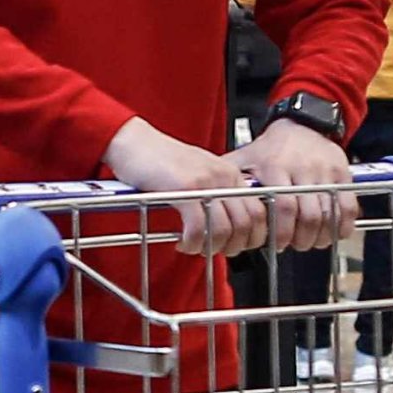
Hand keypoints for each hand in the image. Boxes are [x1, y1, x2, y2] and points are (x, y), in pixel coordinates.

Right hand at [104, 116, 266, 256]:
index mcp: (230, 174)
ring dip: (212, 247)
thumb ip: (215, 194)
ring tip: (197, 248)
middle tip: (216, 251)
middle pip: (246, 223)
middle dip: (234, 246)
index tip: (238, 246)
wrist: (133, 141)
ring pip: (225, 229)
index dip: (253, 236)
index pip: (259, 211)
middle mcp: (223, 177)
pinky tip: (183, 242)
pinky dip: (192, 243)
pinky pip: (198, 228)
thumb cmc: (160, 159)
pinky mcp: (184, 190)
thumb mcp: (198, 173)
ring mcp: (205, 182)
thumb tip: (226, 227)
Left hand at [231, 114, 356, 251]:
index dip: (282, 231)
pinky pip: (348, 205)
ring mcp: (324, 171)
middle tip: (295, 245)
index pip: (283, 207)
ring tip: (311, 242)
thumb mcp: (245, 159)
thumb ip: (229, 181)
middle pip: (307, 215)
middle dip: (301, 238)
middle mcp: (302, 169)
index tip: (278, 244)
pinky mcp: (342, 173)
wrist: (303, 124)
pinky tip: (334, 232)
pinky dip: (343, 224)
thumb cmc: (271, 149)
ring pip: (328, 213)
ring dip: (320, 235)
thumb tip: (204, 204)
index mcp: (275, 167)